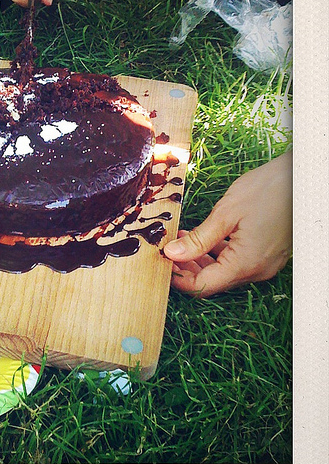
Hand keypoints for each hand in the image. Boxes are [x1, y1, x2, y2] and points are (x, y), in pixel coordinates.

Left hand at [163, 151, 292, 296]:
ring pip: (223, 271)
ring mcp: (264, 262)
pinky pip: (236, 260)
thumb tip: (172, 253)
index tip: (161, 265)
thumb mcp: (226, 213)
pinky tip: (200, 237)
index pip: (203, 286)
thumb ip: (198, 238)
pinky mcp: (266, 252)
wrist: (301, 177)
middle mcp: (257, 270)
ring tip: (179, 240)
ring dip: (199, 259)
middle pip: (213, 280)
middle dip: (186, 268)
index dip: (179, 279)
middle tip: (166, 250)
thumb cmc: (269, 190)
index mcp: (245, 264)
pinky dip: (216, 252)